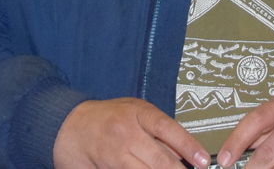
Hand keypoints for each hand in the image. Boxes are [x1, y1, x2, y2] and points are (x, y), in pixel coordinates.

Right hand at [53, 97, 209, 168]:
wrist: (69, 126)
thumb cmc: (107, 118)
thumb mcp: (134, 112)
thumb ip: (158, 129)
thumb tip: (186, 151)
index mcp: (138, 113)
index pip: (168, 129)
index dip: (188, 146)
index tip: (204, 161)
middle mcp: (127, 133)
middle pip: (160, 159)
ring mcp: (116, 154)